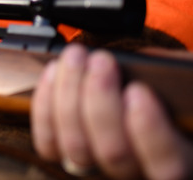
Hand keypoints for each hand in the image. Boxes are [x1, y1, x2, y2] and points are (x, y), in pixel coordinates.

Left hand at [31, 44, 192, 178]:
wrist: (131, 95)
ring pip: (76, 148)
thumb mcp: (185, 79)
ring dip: (69, 94)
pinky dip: (46, 104)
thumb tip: (146, 65)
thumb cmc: (165, 90)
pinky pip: (48, 142)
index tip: (138, 91)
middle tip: (100, 60)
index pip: (167, 167)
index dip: (150, 132)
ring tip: (75, 57)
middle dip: (100, 99)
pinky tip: (54, 72)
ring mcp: (96, 165)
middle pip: (113, 153)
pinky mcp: (64, 152)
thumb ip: (176, 73)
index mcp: (176, 157)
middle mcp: (134, 171)